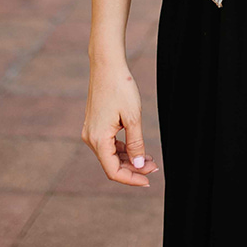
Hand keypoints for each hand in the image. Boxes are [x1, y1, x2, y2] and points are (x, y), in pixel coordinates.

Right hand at [83, 61, 158, 186]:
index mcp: (98, 139)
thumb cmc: (121, 88)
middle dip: (133, 169)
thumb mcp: (133, 118)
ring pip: (110, 155)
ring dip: (129, 160)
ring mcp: (91, 132)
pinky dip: (123, 149)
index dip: (131, 179)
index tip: (149, 180)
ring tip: (150, 159)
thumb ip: (136, 144)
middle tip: (155, 167)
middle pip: (111, 165)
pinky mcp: (95, 125)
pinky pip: (108, 145)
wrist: (107, 66)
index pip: (113, 171)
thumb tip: (139, 166)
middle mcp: (90, 138)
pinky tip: (137, 149)